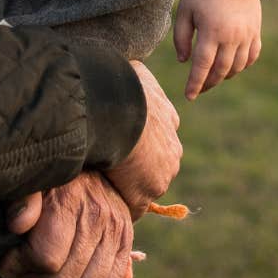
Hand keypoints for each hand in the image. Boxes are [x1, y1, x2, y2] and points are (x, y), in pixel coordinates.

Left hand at [0, 173, 134, 277]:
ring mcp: (116, 233)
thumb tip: (17, 224)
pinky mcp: (126, 243)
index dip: (18, 269)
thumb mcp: (32, 180)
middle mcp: (98, 218)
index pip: (45, 257)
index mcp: (70, 201)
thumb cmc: (53, 176)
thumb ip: (22, 199)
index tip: (4, 269)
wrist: (92, 164)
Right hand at [103, 61, 180, 217]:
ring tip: (104, 180)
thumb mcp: (136, 72)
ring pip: (146, 184)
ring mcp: (161, 174)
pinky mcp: (144, 194)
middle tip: (113, 162)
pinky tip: (105, 200)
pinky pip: (134, 206)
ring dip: (129, 185)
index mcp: (169, 119)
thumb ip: (137, 78)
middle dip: (140, 164)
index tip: (126, 139)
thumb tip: (127, 70)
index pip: (161, 133)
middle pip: (157, 163)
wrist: (117, 112)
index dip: (143, 138)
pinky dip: (121, 204)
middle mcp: (172, 149)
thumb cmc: (122, 87)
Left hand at [174, 0, 263, 99]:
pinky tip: (232, 66)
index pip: (202, 66)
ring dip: (225, 75)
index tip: (189, 96)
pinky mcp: (255, 31)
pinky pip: (252, 56)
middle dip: (209, 83)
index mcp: (211, 31)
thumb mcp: (185, 11)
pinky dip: (242, 65)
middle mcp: (232, 36)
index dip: (195, 83)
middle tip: (199, 88)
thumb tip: (184, 61)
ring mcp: (247, 35)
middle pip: (221, 70)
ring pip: (237, 66)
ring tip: (213, 77)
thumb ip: (181, 37)